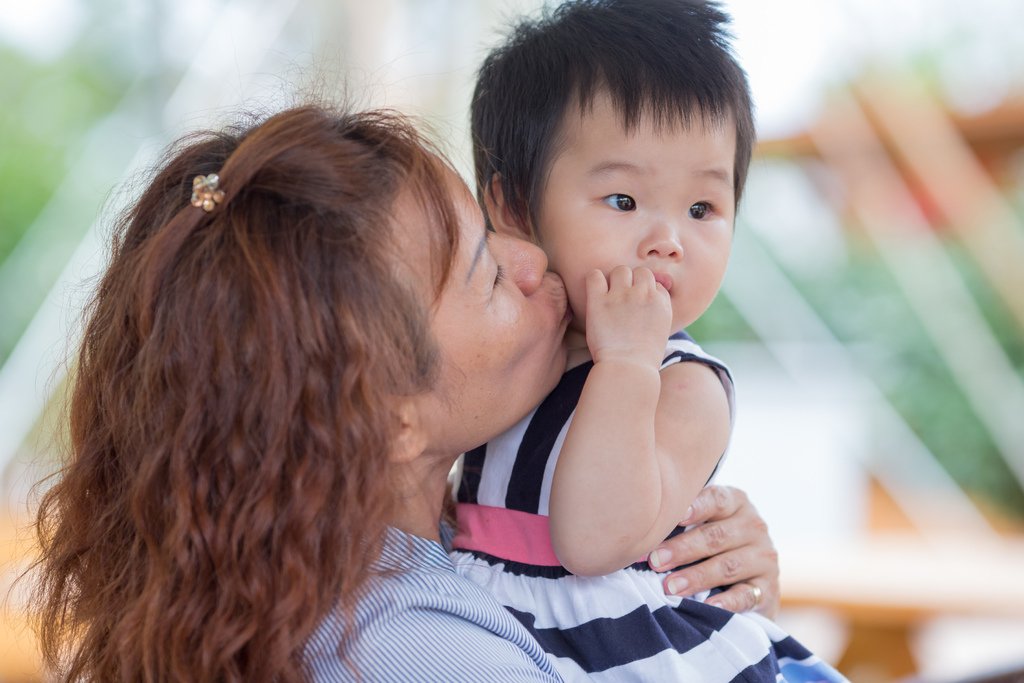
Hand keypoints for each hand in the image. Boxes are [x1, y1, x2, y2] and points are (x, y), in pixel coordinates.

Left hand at [585, 266, 670, 367]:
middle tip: (623, 301)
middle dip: (632, 282)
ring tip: (609, 298)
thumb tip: (650, 297)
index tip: (638, 307)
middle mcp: (644, 294)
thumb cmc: (643, 357)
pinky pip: (595, 276)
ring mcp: (621, 296)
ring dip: (615, 281)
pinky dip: (594, 281)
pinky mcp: (599, 301)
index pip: (655, 283)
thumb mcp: (661, 331)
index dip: (646, 293)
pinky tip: (595, 293)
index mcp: (661, 302)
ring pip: (620, 270)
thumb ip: (658, 311)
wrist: (628, 368)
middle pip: (639, 272)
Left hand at [647, 485, 779, 617]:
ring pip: (728, 566)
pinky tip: (707, 606)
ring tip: (670, 587)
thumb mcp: (703, 523)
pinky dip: (726, 602)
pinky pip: (746, 596)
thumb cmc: (713, 543)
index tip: (674, 517)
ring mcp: (764, 558)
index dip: (695, 507)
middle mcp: (754, 526)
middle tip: (655, 561)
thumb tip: (642, 533)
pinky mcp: (767, 589)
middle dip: (683, 549)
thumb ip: (681, 521)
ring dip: (696, 577)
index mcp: (736, 502)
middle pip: (716, 536)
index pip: (716, 500)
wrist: (750, 579)